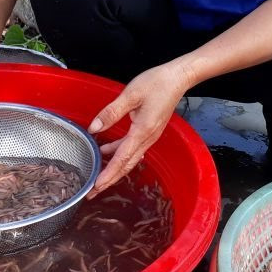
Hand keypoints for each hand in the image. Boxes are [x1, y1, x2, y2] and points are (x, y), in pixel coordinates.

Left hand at [87, 61, 192, 195]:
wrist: (178, 79)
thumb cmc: (157, 83)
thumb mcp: (131, 94)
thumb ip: (111, 112)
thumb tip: (94, 128)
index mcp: (142, 131)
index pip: (121, 158)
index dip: (108, 174)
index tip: (96, 187)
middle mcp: (147, 138)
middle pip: (126, 165)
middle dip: (109, 180)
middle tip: (93, 193)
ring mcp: (149, 136)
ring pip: (129, 159)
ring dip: (114, 170)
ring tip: (98, 178)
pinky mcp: (149, 131)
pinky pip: (132, 148)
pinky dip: (119, 154)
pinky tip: (107, 151)